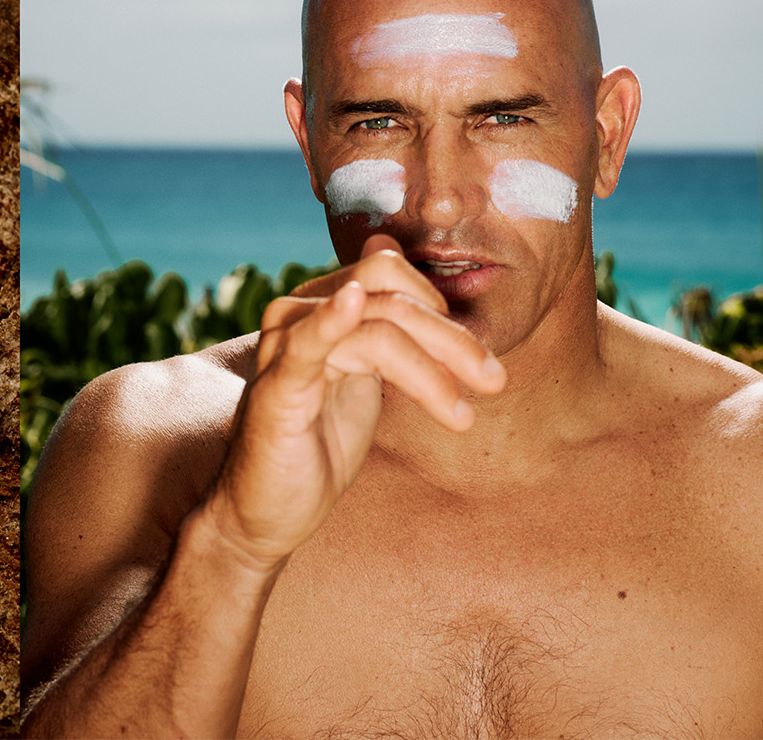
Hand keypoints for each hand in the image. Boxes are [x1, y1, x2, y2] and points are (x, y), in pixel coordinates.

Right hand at [201, 235, 505, 570]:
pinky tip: (352, 305)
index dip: (440, 308)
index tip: (473, 361)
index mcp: (319, 307)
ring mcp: (283, 349)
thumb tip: (392, 251)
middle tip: (494, 381)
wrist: (268, 511)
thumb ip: (383, 328)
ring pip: (375, 328)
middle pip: (390, 295)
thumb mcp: (363, 377)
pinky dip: (331, 320)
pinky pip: (307, 344)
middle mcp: (296, 315)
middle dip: (451, 338)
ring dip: (432, 367)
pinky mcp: (275, 390)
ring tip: (462, 414)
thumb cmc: (317, 444)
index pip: (390, 273)